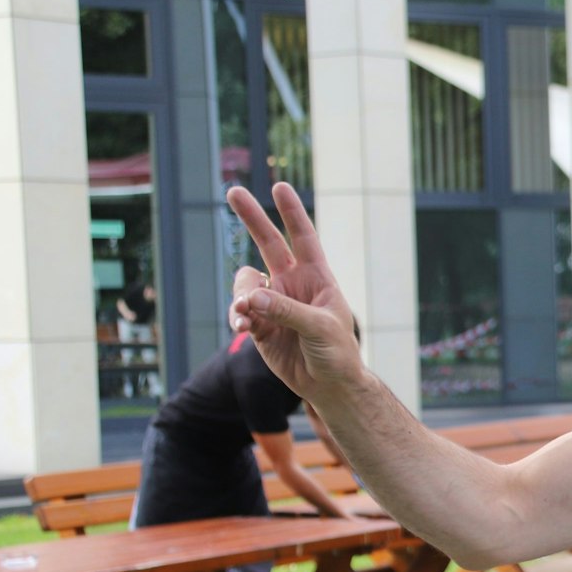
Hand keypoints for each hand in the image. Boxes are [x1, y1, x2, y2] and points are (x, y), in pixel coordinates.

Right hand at [225, 183, 361, 400]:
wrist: (329, 385)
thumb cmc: (337, 353)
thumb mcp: (320, 328)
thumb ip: (287, 310)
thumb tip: (251, 296)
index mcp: (317, 278)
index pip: (304, 238)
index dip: (292, 212)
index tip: (279, 186)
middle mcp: (293, 285)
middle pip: (268, 243)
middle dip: (252, 217)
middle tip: (234, 190)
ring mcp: (274, 303)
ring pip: (245, 283)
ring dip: (241, 294)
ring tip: (245, 314)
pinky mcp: (260, 325)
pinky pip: (239, 311)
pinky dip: (237, 316)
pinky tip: (242, 327)